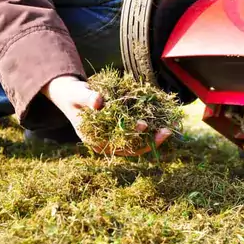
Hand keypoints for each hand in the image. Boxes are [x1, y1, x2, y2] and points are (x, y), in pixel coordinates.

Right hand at [40, 75, 171, 155]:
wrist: (73, 96)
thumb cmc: (74, 95)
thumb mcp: (78, 95)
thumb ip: (88, 98)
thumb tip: (98, 102)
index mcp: (95, 141)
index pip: (117, 144)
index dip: (132, 137)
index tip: (144, 125)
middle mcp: (108, 144)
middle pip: (133, 148)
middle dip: (151, 141)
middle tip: (166, 130)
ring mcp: (117, 138)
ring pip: (139, 143)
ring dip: (156, 137)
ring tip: (170, 128)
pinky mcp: (124, 130)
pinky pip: (140, 133)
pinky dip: (153, 129)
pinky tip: (165, 122)